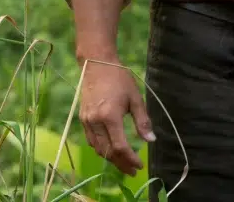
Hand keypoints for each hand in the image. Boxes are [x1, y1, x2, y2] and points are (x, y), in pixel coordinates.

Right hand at [78, 57, 154, 174]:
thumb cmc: (119, 78)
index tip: (140, 166)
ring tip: (124, 163)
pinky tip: (110, 150)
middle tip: (133, 170)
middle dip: (121, 164)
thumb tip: (151, 140)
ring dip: (111, 159)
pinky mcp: (83, 118)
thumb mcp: (135, 98)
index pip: (120, 147)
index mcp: (110, 116)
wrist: (96, 63)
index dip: (131, 159)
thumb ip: (142, 121)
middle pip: (108, 152)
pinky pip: (91, 140)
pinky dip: (101, 149)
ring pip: (98, 148)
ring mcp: (87, 120)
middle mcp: (96, 121)